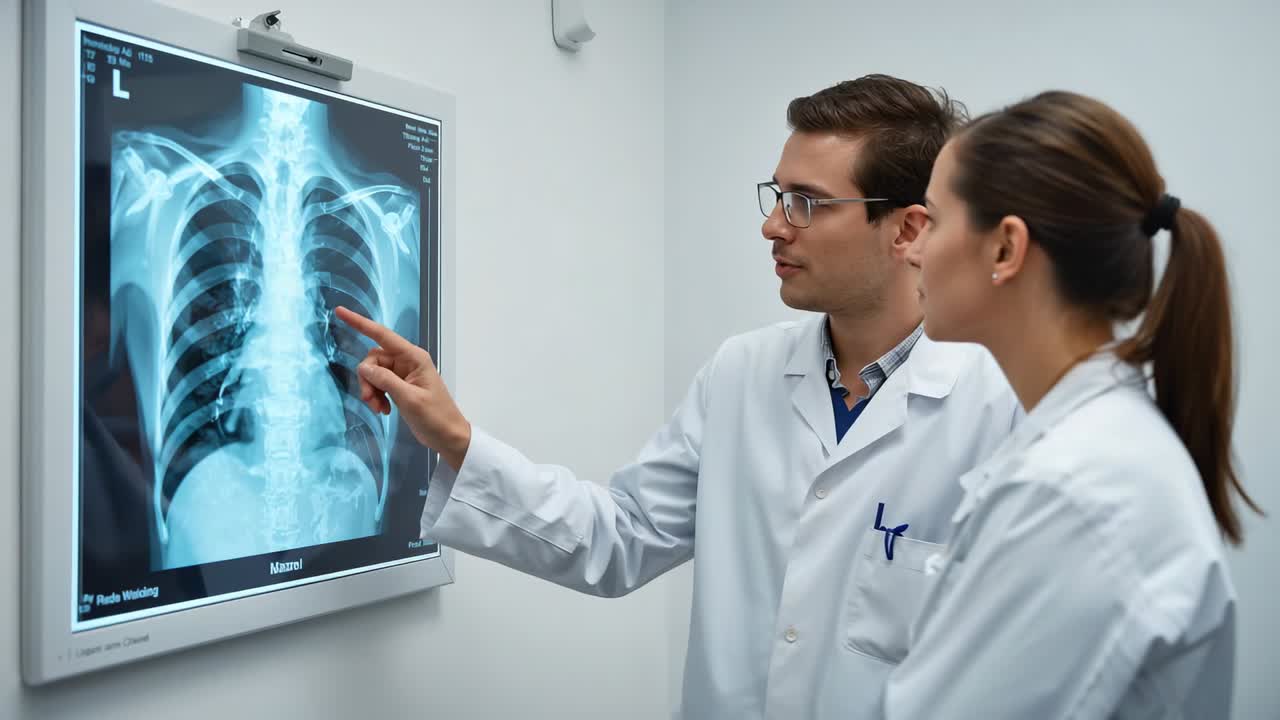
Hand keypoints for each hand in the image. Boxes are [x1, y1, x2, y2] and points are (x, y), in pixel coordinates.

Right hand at [334, 306, 470, 470]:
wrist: (447, 436)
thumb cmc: (435, 416)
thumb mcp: (409, 398)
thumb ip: (385, 381)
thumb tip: (363, 367)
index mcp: (414, 357)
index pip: (382, 335)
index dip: (360, 323)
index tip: (340, 312)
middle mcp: (407, 361)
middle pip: (373, 359)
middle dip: (367, 379)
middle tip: (370, 401)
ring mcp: (402, 374)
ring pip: (373, 373)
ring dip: (371, 391)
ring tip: (379, 409)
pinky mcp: (399, 386)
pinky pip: (378, 384)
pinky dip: (376, 396)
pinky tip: (384, 410)